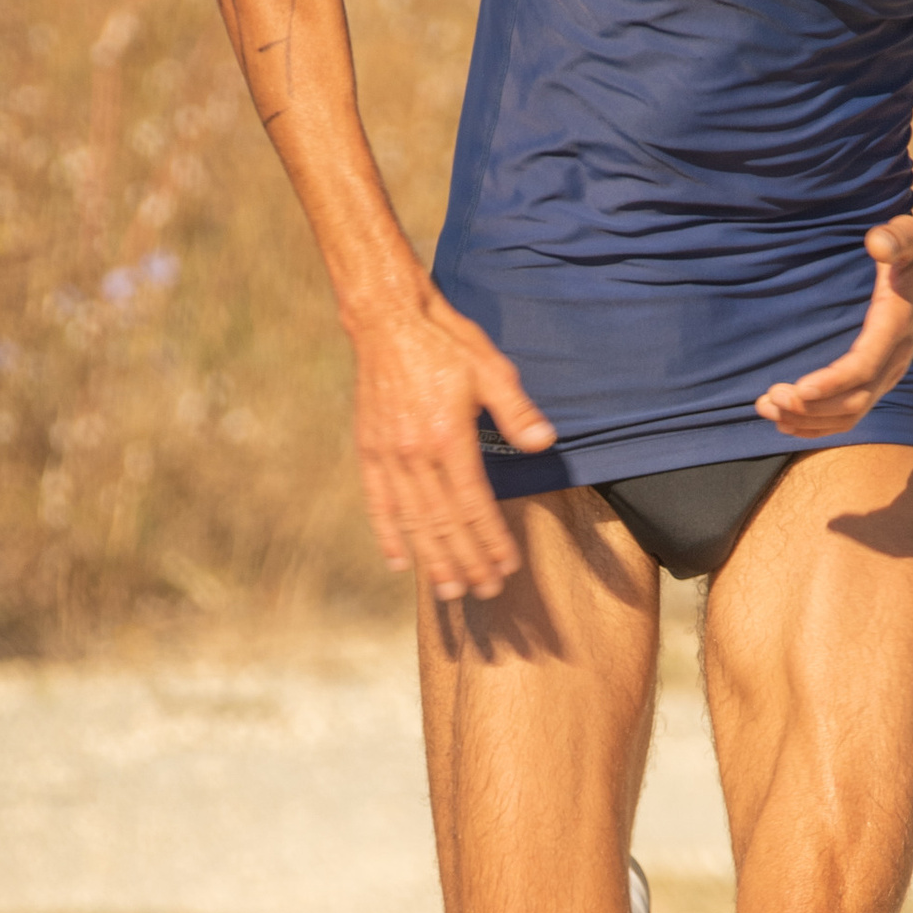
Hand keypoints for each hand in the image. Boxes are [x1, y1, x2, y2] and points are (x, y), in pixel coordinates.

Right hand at [351, 284, 553, 602]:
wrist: (386, 320)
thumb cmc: (445, 342)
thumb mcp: (491, 369)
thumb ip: (515, 411)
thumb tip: (544, 443)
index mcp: (448, 438)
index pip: (475, 505)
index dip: (492, 540)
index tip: (508, 567)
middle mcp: (416, 454)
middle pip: (444, 523)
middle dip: (467, 562)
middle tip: (485, 592)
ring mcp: (389, 455)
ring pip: (412, 521)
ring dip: (432, 559)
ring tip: (449, 591)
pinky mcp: (369, 450)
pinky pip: (378, 502)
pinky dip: (387, 534)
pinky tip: (398, 562)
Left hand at [753, 213, 912, 438]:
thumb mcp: (911, 237)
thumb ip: (895, 239)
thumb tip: (877, 243)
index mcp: (895, 329)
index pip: (864, 367)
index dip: (833, 383)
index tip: (799, 390)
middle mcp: (893, 361)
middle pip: (853, 400)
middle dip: (810, 407)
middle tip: (768, 399)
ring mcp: (887, 376)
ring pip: (849, 414)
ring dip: (807, 419)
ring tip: (766, 409)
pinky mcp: (878, 382)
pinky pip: (850, 416)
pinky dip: (818, 426)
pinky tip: (786, 423)